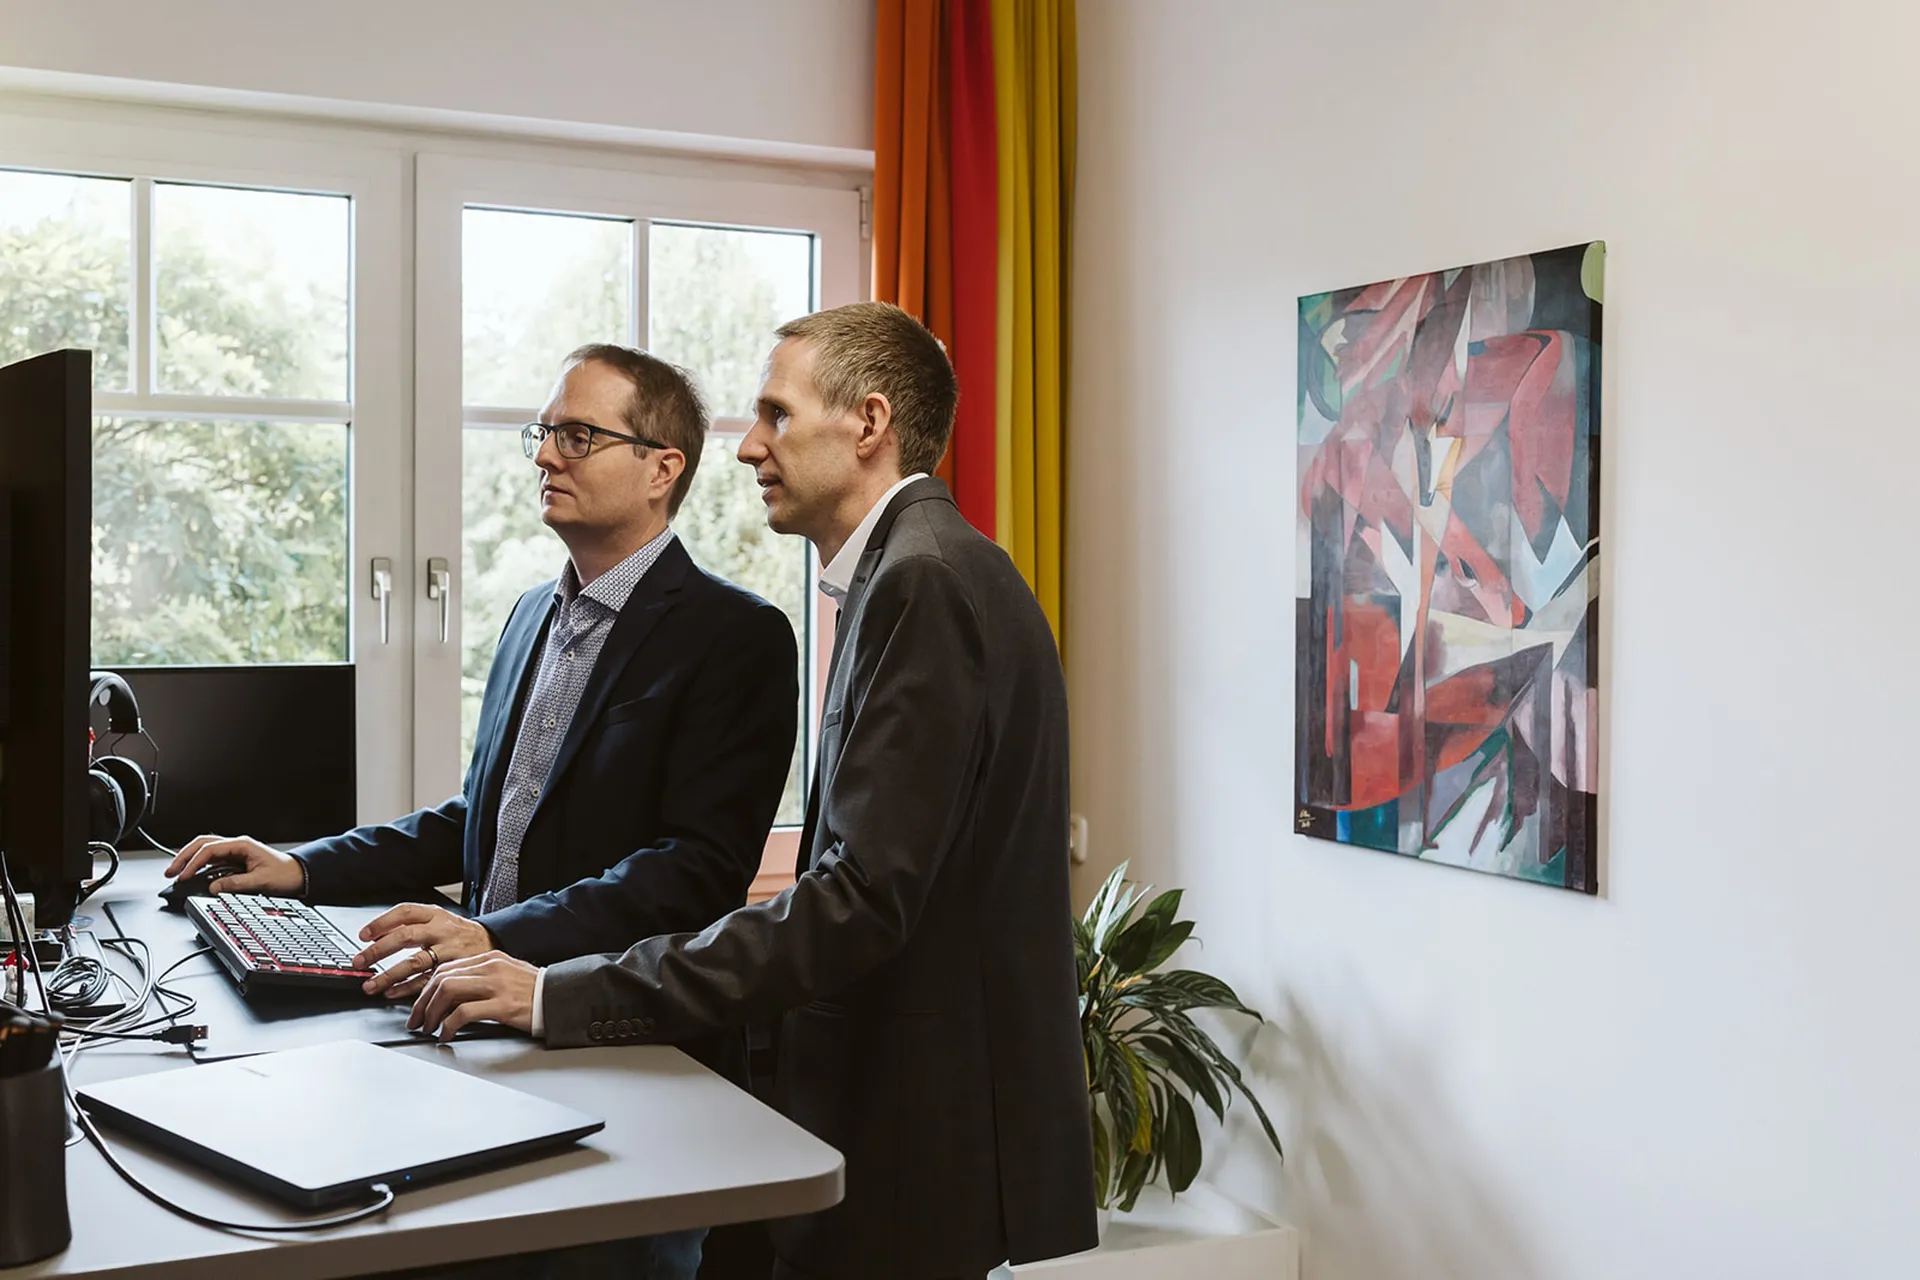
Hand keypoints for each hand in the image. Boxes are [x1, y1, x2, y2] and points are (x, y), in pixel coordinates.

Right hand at [164, 834, 304, 895]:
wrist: (298, 875)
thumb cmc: (284, 874)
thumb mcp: (261, 881)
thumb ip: (236, 884)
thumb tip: (214, 887)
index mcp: (242, 845)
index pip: (210, 849)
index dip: (194, 863)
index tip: (184, 876)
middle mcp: (236, 846)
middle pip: (202, 844)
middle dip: (183, 857)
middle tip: (170, 872)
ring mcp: (234, 852)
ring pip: (204, 850)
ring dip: (188, 860)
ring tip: (175, 873)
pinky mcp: (234, 861)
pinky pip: (211, 860)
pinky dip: (198, 865)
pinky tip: (190, 874)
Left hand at [351, 904, 494, 999]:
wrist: (495, 943)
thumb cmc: (460, 935)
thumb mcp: (441, 921)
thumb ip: (413, 927)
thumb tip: (377, 937)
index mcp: (436, 915)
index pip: (405, 912)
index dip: (382, 922)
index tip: (364, 935)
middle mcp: (442, 930)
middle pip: (405, 936)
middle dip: (378, 951)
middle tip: (360, 961)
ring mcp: (450, 951)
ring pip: (414, 962)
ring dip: (388, 975)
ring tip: (371, 985)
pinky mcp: (455, 970)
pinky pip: (426, 980)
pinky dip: (406, 988)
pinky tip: (392, 992)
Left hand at [407, 951, 538, 1041]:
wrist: (562, 998)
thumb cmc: (535, 991)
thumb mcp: (506, 974)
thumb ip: (480, 978)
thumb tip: (451, 994)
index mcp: (489, 958)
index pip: (446, 969)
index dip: (426, 990)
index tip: (419, 1006)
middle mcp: (491, 967)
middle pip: (442, 979)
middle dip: (422, 1003)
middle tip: (416, 1021)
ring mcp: (497, 985)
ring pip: (448, 991)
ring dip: (431, 1013)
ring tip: (429, 1028)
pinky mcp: (503, 1005)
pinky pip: (464, 1012)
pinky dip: (449, 1025)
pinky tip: (447, 1035)